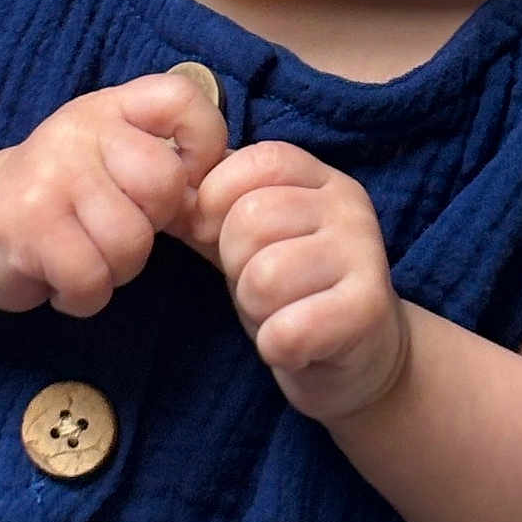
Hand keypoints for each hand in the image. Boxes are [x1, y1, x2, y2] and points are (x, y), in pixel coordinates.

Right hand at [0, 72, 227, 316]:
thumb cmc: (64, 194)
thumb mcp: (112, 155)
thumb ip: (167, 162)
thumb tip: (223, 199)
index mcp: (111, 106)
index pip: (182, 99)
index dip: (205, 146)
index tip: (185, 183)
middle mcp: (80, 129)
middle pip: (164, 185)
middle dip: (153, 226)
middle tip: (119, 227)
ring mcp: (51, 174)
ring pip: (131, 243)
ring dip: (116, 268)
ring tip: (85, 253)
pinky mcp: (28, 226)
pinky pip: (92, 280)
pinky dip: (83, 295)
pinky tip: (61, 276)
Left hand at [185, 141, 408, 422]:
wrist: (358, 359)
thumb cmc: (291, 288)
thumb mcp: (245, 238)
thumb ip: (205, 208)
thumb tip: (152, 189)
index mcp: (317, 177)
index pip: (254, 162)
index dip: (216, 199)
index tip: (215, 234)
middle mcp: (348, 205)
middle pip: (251, 219)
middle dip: (235, 264)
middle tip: (260, 285)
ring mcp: (366, 253)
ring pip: (266, 275)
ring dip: (256, 308)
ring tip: (279, 312)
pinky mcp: (368, 310)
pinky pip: (289, 329)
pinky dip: (277, 346)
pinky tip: (295, 346)